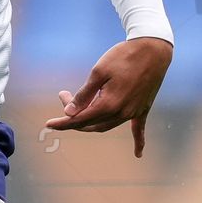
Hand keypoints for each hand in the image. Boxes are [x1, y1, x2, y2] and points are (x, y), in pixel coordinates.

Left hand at [43, 36, 172, 157]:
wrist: (153, 49)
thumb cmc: (123, 56)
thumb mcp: (98, 71)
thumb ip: (84, 94)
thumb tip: (69, 112)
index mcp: (108, 104)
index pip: (80, 119)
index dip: (63, 122)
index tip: (48, 124)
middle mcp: (122, 113)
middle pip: (91, 123)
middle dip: (74, 115)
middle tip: (64, 96)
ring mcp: (134, 112)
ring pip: (106, 125)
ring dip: (91, 121)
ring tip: (79, 106)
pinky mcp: (143, 108)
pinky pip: (138, 128)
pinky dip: (138, 141)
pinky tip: (138, 154)